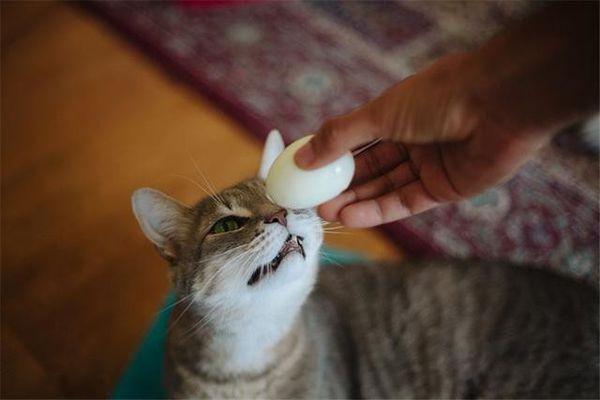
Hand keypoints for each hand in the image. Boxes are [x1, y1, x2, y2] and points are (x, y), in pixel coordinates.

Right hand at [295, 53, 548, 226]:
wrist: (500, 104)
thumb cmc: (439, 97)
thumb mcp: (378, 114)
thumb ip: (339, 137)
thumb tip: (302, 157)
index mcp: (397, 114)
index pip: (357, 140)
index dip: (332, 157)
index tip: (307, 174)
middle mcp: (412, 140)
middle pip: (370, 168)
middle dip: (341, 185)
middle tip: (312, 201)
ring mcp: (429, 165)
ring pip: (385, 187)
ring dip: (355, 201)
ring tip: (326, 212)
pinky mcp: (445, 188)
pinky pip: (405, 202)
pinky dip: (377, 211)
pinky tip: (351, 217)